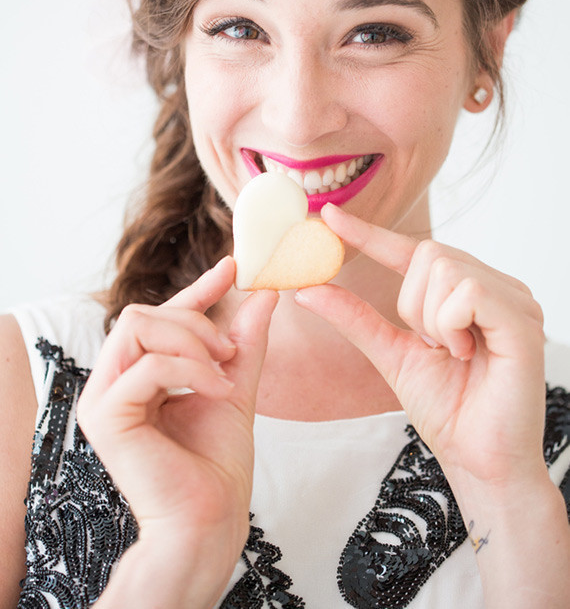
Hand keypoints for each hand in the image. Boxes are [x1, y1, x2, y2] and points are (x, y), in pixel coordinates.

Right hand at [77, 256, 277, 597]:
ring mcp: (102, 399)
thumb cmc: (217, 462)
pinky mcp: (104, 417)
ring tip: (224, 374)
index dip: (194, 289)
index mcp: (135, 376)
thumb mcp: (235, 385)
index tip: (233, 267)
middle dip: (194, 322)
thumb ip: (245, 340)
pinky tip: (216, 391)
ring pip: (138, 327)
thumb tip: (266, 292)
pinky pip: (147, 364)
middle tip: (230, 352)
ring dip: (192, 343)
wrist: (211, 518)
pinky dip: (190, 370)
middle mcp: (111, 383)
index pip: (157, 317)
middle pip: (141, 313)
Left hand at [295, 204, 546, 490]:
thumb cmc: (446, 409)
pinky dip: (450, 325)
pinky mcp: (523, 319)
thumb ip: (355, 318)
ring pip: (445, 268)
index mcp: (466, 292)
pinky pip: (466, 291)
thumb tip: (308, 289)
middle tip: (431, 346)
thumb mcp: (390, 354)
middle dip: (412, 305)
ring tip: (453, 353)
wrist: (478, 461)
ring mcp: (514, 299)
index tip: (330, 215)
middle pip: (428, 253)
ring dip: (431, 319)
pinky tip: (467, 353)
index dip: (370, 232)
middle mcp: (494, 287)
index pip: (413, 250)